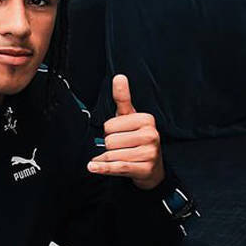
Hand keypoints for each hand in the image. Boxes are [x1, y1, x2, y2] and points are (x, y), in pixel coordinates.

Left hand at [87, 74, 164, 189]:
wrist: (153, 168)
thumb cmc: (137, 139)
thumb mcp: (130, 118)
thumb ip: (123, 98)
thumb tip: (119, 76)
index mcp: (146, 119)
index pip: (109, 125)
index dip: (109, 132)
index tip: (120, 134)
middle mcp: (151, 135)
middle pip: (109, 141)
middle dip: (109, 146)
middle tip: (121, 148)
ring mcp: (149, 153)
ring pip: (111, 155)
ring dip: (108, 159)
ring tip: (119, 158)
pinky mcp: (144, 169)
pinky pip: (117, 167)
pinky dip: (102, 168)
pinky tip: (92, 166)